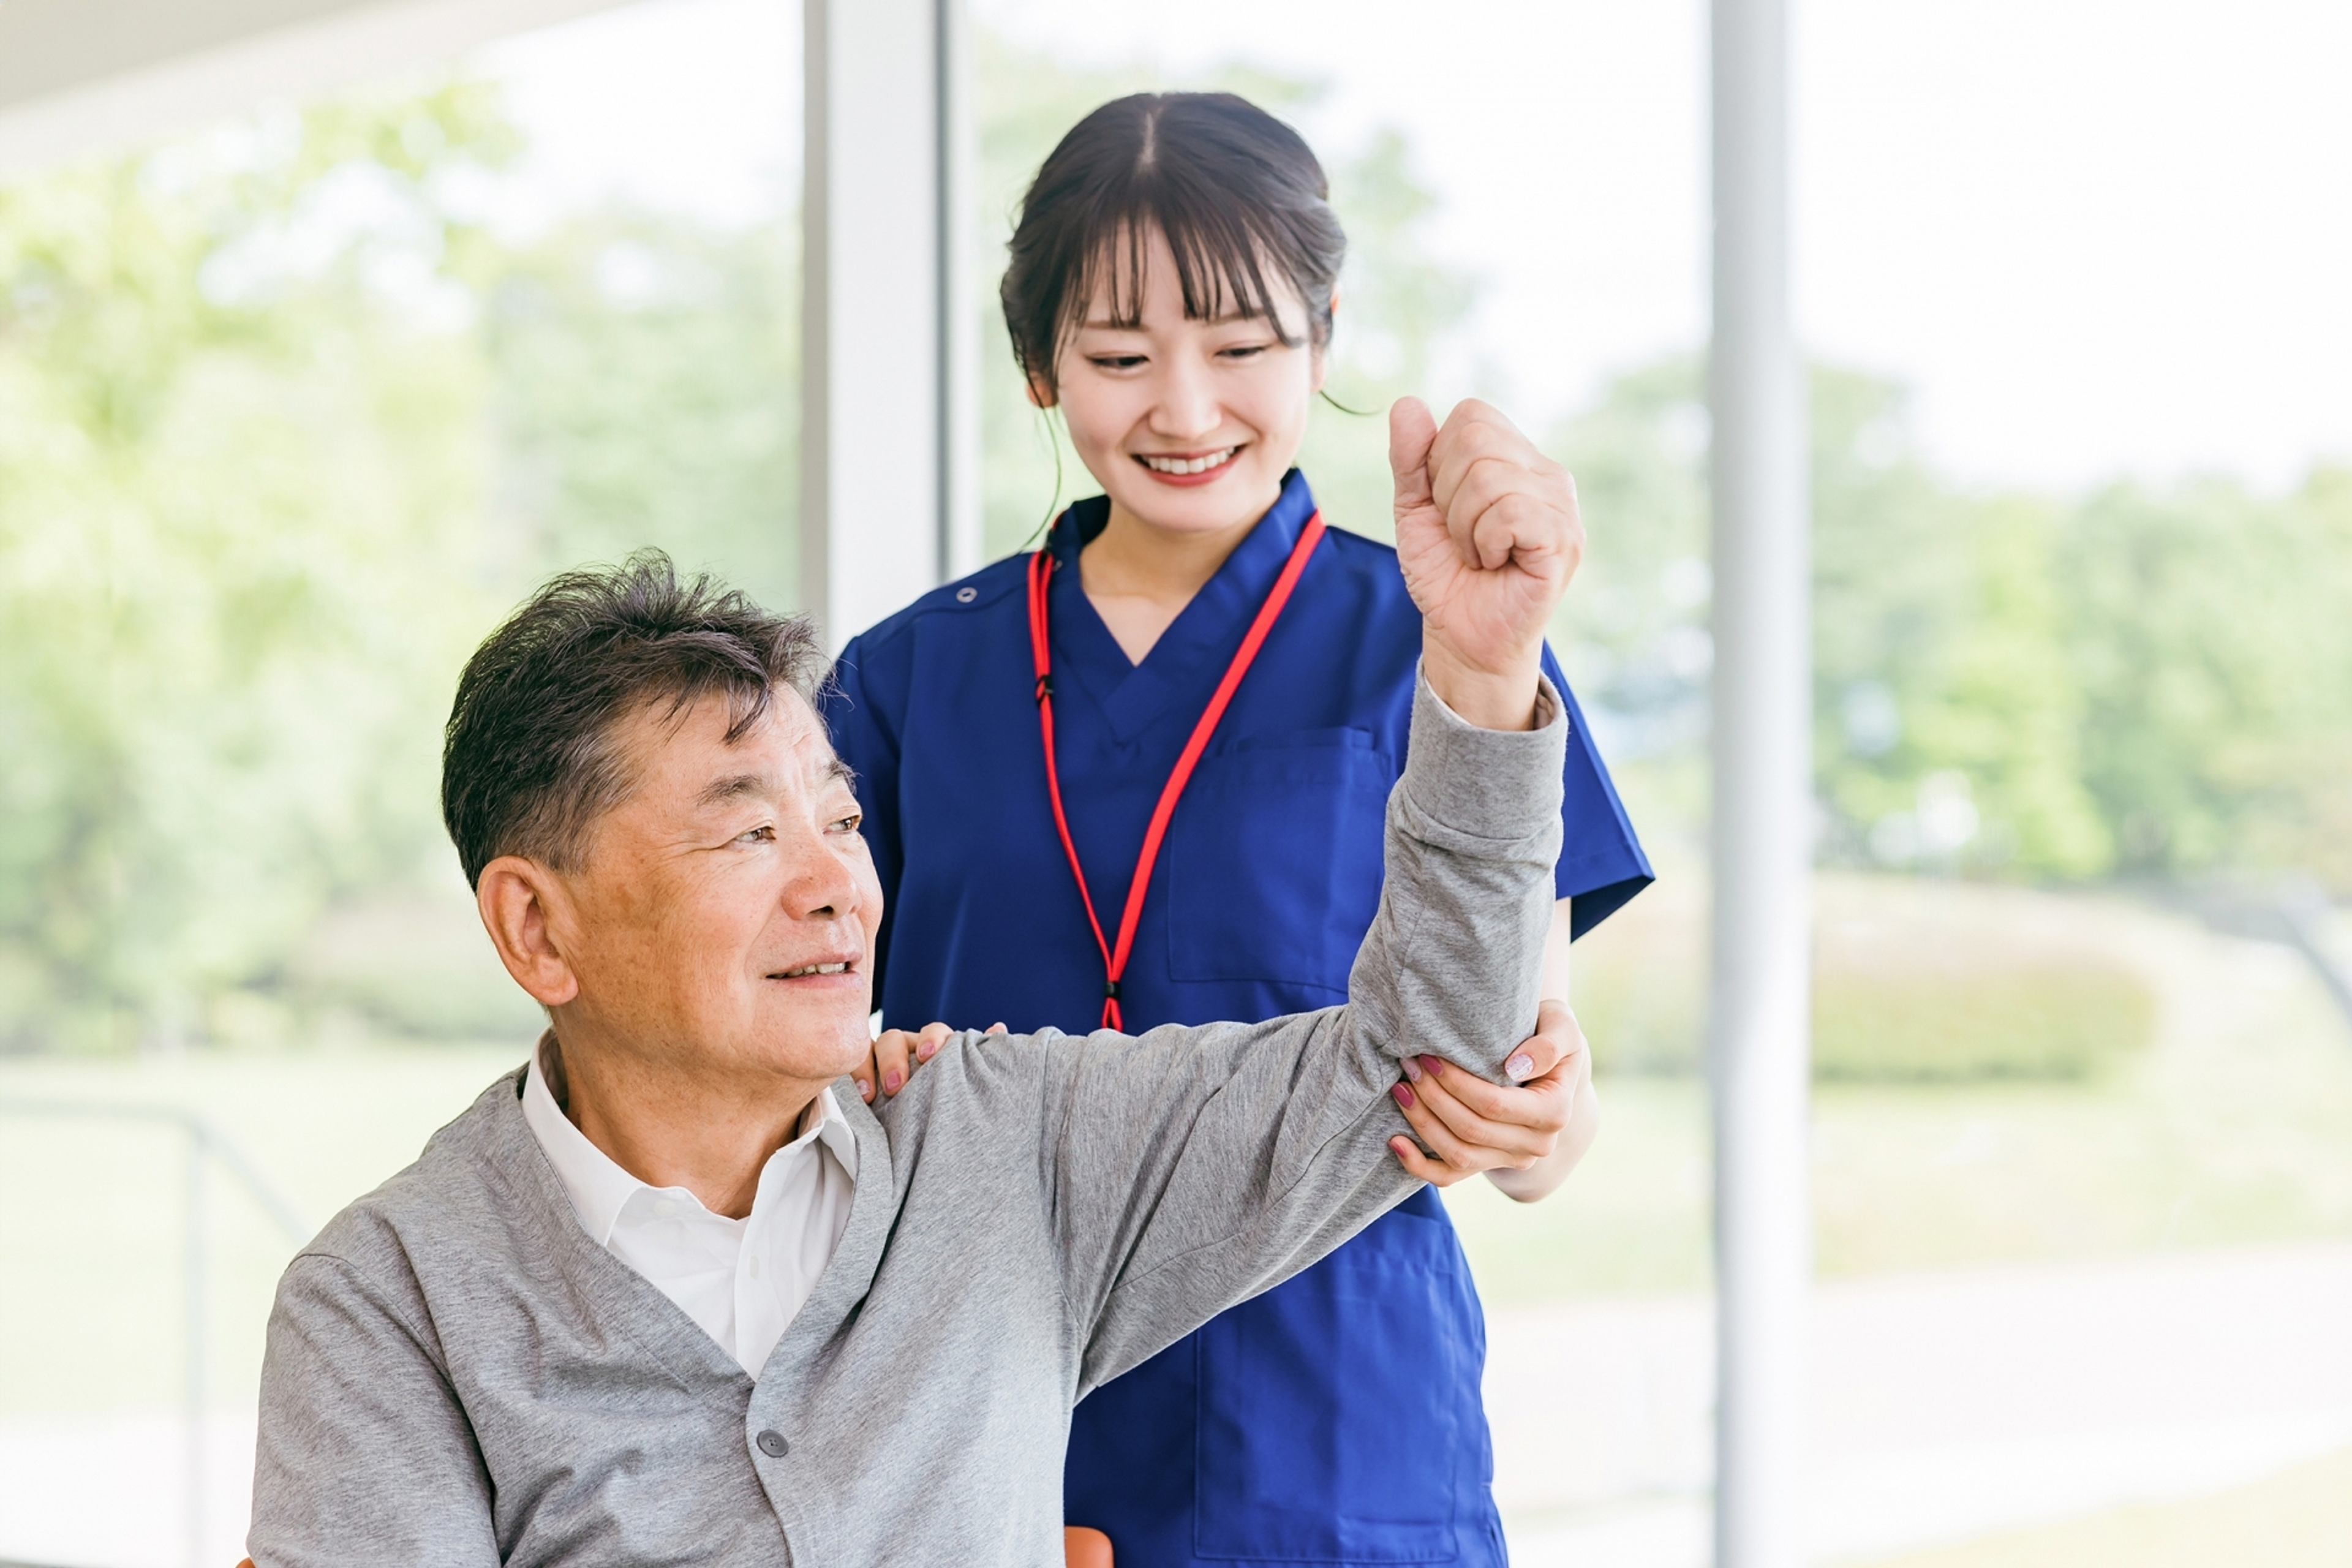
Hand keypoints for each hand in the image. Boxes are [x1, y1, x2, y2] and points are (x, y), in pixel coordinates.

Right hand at [855, 1019, 1004, 1102]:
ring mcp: (878, 1065)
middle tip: (896, 1087)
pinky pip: (848, 1071)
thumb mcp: (965, 1084)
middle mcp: (906, 1053)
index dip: (933, 1040)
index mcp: (935, 1050)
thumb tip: (998, 1027)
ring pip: (868, 1053)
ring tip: (870, 1095)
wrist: (926, 1138)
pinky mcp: (858, 1080)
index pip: (934, 1033)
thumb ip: (978, 1060)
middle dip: (895, 1058)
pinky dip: (852, 1077)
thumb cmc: (949, 1104)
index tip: (930, 1056)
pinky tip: (855, 1094)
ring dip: (868, 1068)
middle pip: (895, 1039)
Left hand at [1386, 1000, 1593, 1191]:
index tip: (1428, 1056)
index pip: (1494, 1105)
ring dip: (1422, 1123)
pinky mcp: (1490, 1164)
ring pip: (1458, 1154)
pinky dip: (1418, 1164)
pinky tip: (1394, 1141)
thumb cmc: (1549, 1035)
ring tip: (1401, 1088)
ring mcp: (1512, 1159)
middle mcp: (1537, 1144)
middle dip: (1433, 1097)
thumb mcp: (1561, 1028)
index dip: (1456, 1084)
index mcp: (1555, 1112)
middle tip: (1409, 1065)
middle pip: (1471, 1130)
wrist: (1546, 1060)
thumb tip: (1515, 1066)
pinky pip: (1450, 1175)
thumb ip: (1548, 1045)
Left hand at [1389, 397, 1582, 730]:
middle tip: (1462, 536)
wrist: (1463, 635)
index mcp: (1516, 457)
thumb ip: (1410, 458)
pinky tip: (1496, 563)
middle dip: (1447, 495)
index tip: (1446, 507)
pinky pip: (1510, 513)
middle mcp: (1547, 473)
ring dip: (1464, 526)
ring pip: (1489, 478)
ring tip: (1479, 553)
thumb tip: (1407, 403)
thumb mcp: (1415, 509)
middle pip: (1476, 441)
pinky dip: (1485, 543)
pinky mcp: (1564, 541)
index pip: (1471, 415)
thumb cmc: (1446, 573)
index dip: (1439, 461)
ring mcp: (1562, 506)